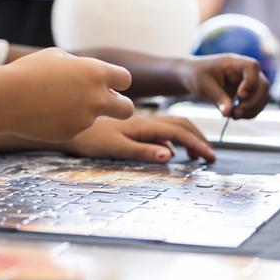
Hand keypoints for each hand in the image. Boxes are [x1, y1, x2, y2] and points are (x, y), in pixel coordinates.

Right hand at [2, 48, 133, 141]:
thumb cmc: (29, 71)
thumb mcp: (57, 56)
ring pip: (94, 118)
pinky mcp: (72, 134)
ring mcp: (85, 119)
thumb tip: (91, 74)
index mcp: (95, 73)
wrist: (6, 98)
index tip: (109, 83)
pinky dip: (65, 122)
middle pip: (128, 108)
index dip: (117, 81)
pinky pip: (74, 127)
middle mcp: (96, 98)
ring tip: (53, 103)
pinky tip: (45, 114)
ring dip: (82, 112)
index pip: (125, 79)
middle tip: (107, 105)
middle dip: (120, 107)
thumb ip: (80, 66)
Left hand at [65, 115, 214, 162]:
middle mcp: (144, 121)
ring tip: (197, 154)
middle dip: (198, 138)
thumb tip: (169, 155)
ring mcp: (138, 123)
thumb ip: (142, 152)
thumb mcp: (116, 149)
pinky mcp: (131, 128)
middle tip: (211, 157)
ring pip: (171, 125)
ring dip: (188, 137)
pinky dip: (173, 140)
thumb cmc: (89, 141)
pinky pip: (160, 130)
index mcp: (144, 125)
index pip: (178, 132)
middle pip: (180, 123)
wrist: (67, 126)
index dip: (197, 144)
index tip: (211, 159)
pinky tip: (170, 152)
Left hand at [183, 54, 269, 118]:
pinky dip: (249, 113)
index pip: (252, 67)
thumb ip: (218, 98)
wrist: (193, 77)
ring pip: (263, 97)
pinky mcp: (248, 94)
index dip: (251, 82)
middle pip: (262, 85)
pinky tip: (235, 115)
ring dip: (251, 110)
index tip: (239, 95)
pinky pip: (257, 105)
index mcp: (234, 63)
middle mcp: (245, 72)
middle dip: (252, 103)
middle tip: (235, 113)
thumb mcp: (204, 86)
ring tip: (233, 115)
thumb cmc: (197, 75)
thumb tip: (228, 113)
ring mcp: (249, 83)